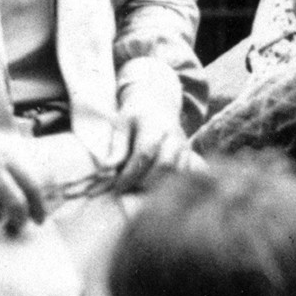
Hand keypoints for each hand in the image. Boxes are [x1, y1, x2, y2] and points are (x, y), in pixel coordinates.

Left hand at [106, 76, 191, 193]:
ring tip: (139, 191)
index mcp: (155, 126)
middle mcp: (174, 137)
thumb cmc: (135, 115)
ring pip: (177, 174)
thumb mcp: (121, 124)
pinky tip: (153, 191)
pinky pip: (183, 177)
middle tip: (129, 190)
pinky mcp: (189, 157)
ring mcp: (185, 147)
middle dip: (145, 183)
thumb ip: (117, 147)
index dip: (131, 174)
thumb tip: (106, 169)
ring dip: (158, 187)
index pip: (145, 154)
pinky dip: (169, 187)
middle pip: (164, 166)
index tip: (117, 186)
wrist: (158, 104)